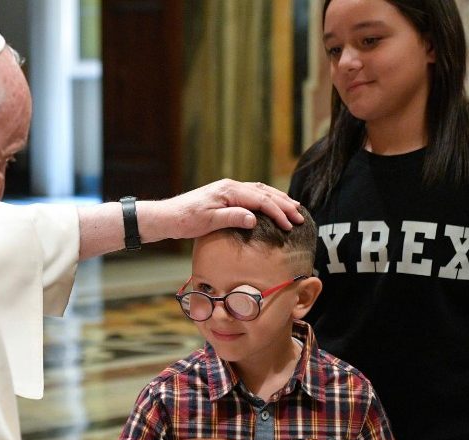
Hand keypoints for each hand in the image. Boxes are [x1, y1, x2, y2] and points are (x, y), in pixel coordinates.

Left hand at [140, 179, 302, 241]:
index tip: (290, 225)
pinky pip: (252, 194)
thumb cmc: (186, 220)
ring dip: (278, 200)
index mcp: (229, 190)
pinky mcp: (226, 195)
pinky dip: (266, 199)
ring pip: (260, 191)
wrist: (168, 216)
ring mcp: (229, 189)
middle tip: (300, 217)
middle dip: (284, 205)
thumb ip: (232, 218)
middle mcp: (231, 186)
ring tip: (294, 209)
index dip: (278, 212)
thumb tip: (254, 219)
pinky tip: (272, 205)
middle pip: (265, 192)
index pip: (261, 200)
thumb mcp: (209, 222)